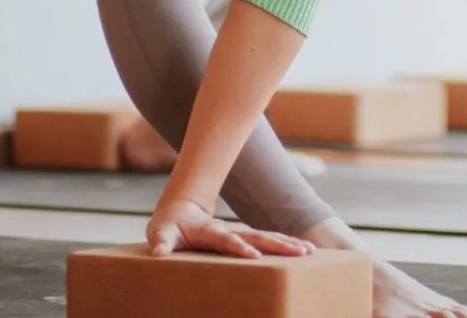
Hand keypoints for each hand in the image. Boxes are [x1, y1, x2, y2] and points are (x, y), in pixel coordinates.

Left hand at [147, 198, 316, 259]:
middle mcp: (230, 230)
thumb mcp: (161, 234)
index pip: (229, 240)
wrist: (180, 211)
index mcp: (211, 232)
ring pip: (268, 237)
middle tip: (299, 252)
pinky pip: (268, 240)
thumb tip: (158, 252)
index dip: (241, 248)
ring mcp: (240, 232)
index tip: (254, 256)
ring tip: (308, 251)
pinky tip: (302, 249)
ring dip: (288, 243)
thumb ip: (161, 242)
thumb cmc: (169, 228)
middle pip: (258, 236)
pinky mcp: (245, 237)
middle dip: (278, 244)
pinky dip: (286, 244)